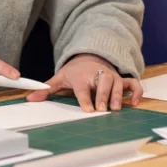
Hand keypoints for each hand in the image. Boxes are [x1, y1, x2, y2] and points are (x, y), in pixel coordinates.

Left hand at [26, 54, 142, 111]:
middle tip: (103, 109)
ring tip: (116, 108)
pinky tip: (135, 103)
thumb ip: (47, 89)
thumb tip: (30, 98)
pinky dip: (137, 92)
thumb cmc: (75, 72)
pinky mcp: (123, 79)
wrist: (90, 56)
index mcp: (82, 77)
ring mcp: (113, 76)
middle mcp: (99, 75)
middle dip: (103, 95)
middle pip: (103, 83)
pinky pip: (134, 84)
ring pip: (118, 83)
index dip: (86, 98)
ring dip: (118, 95)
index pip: (84, 88)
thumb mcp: (60, 78)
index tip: (88, 109)